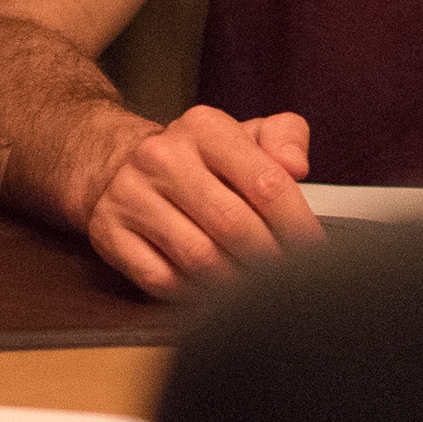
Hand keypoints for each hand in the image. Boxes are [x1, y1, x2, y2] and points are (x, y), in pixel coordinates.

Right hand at [84, 105, 321, 297]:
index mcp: (204, 127)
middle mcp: (162, 156)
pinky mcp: (108, 231)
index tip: (314, 250)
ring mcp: (130, 195)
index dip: (298, 225)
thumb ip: (285, 137)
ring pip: (198, 258)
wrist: (118, 163)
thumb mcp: (242, 134)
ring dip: (235, 282)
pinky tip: (211, 292)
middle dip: (269, 260)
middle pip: (234, 225)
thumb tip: (298, 165)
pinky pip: (161, 279)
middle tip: (288, 279)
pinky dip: (193, 294)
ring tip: (256, 290)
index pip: (266, 182)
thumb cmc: (196, 158)